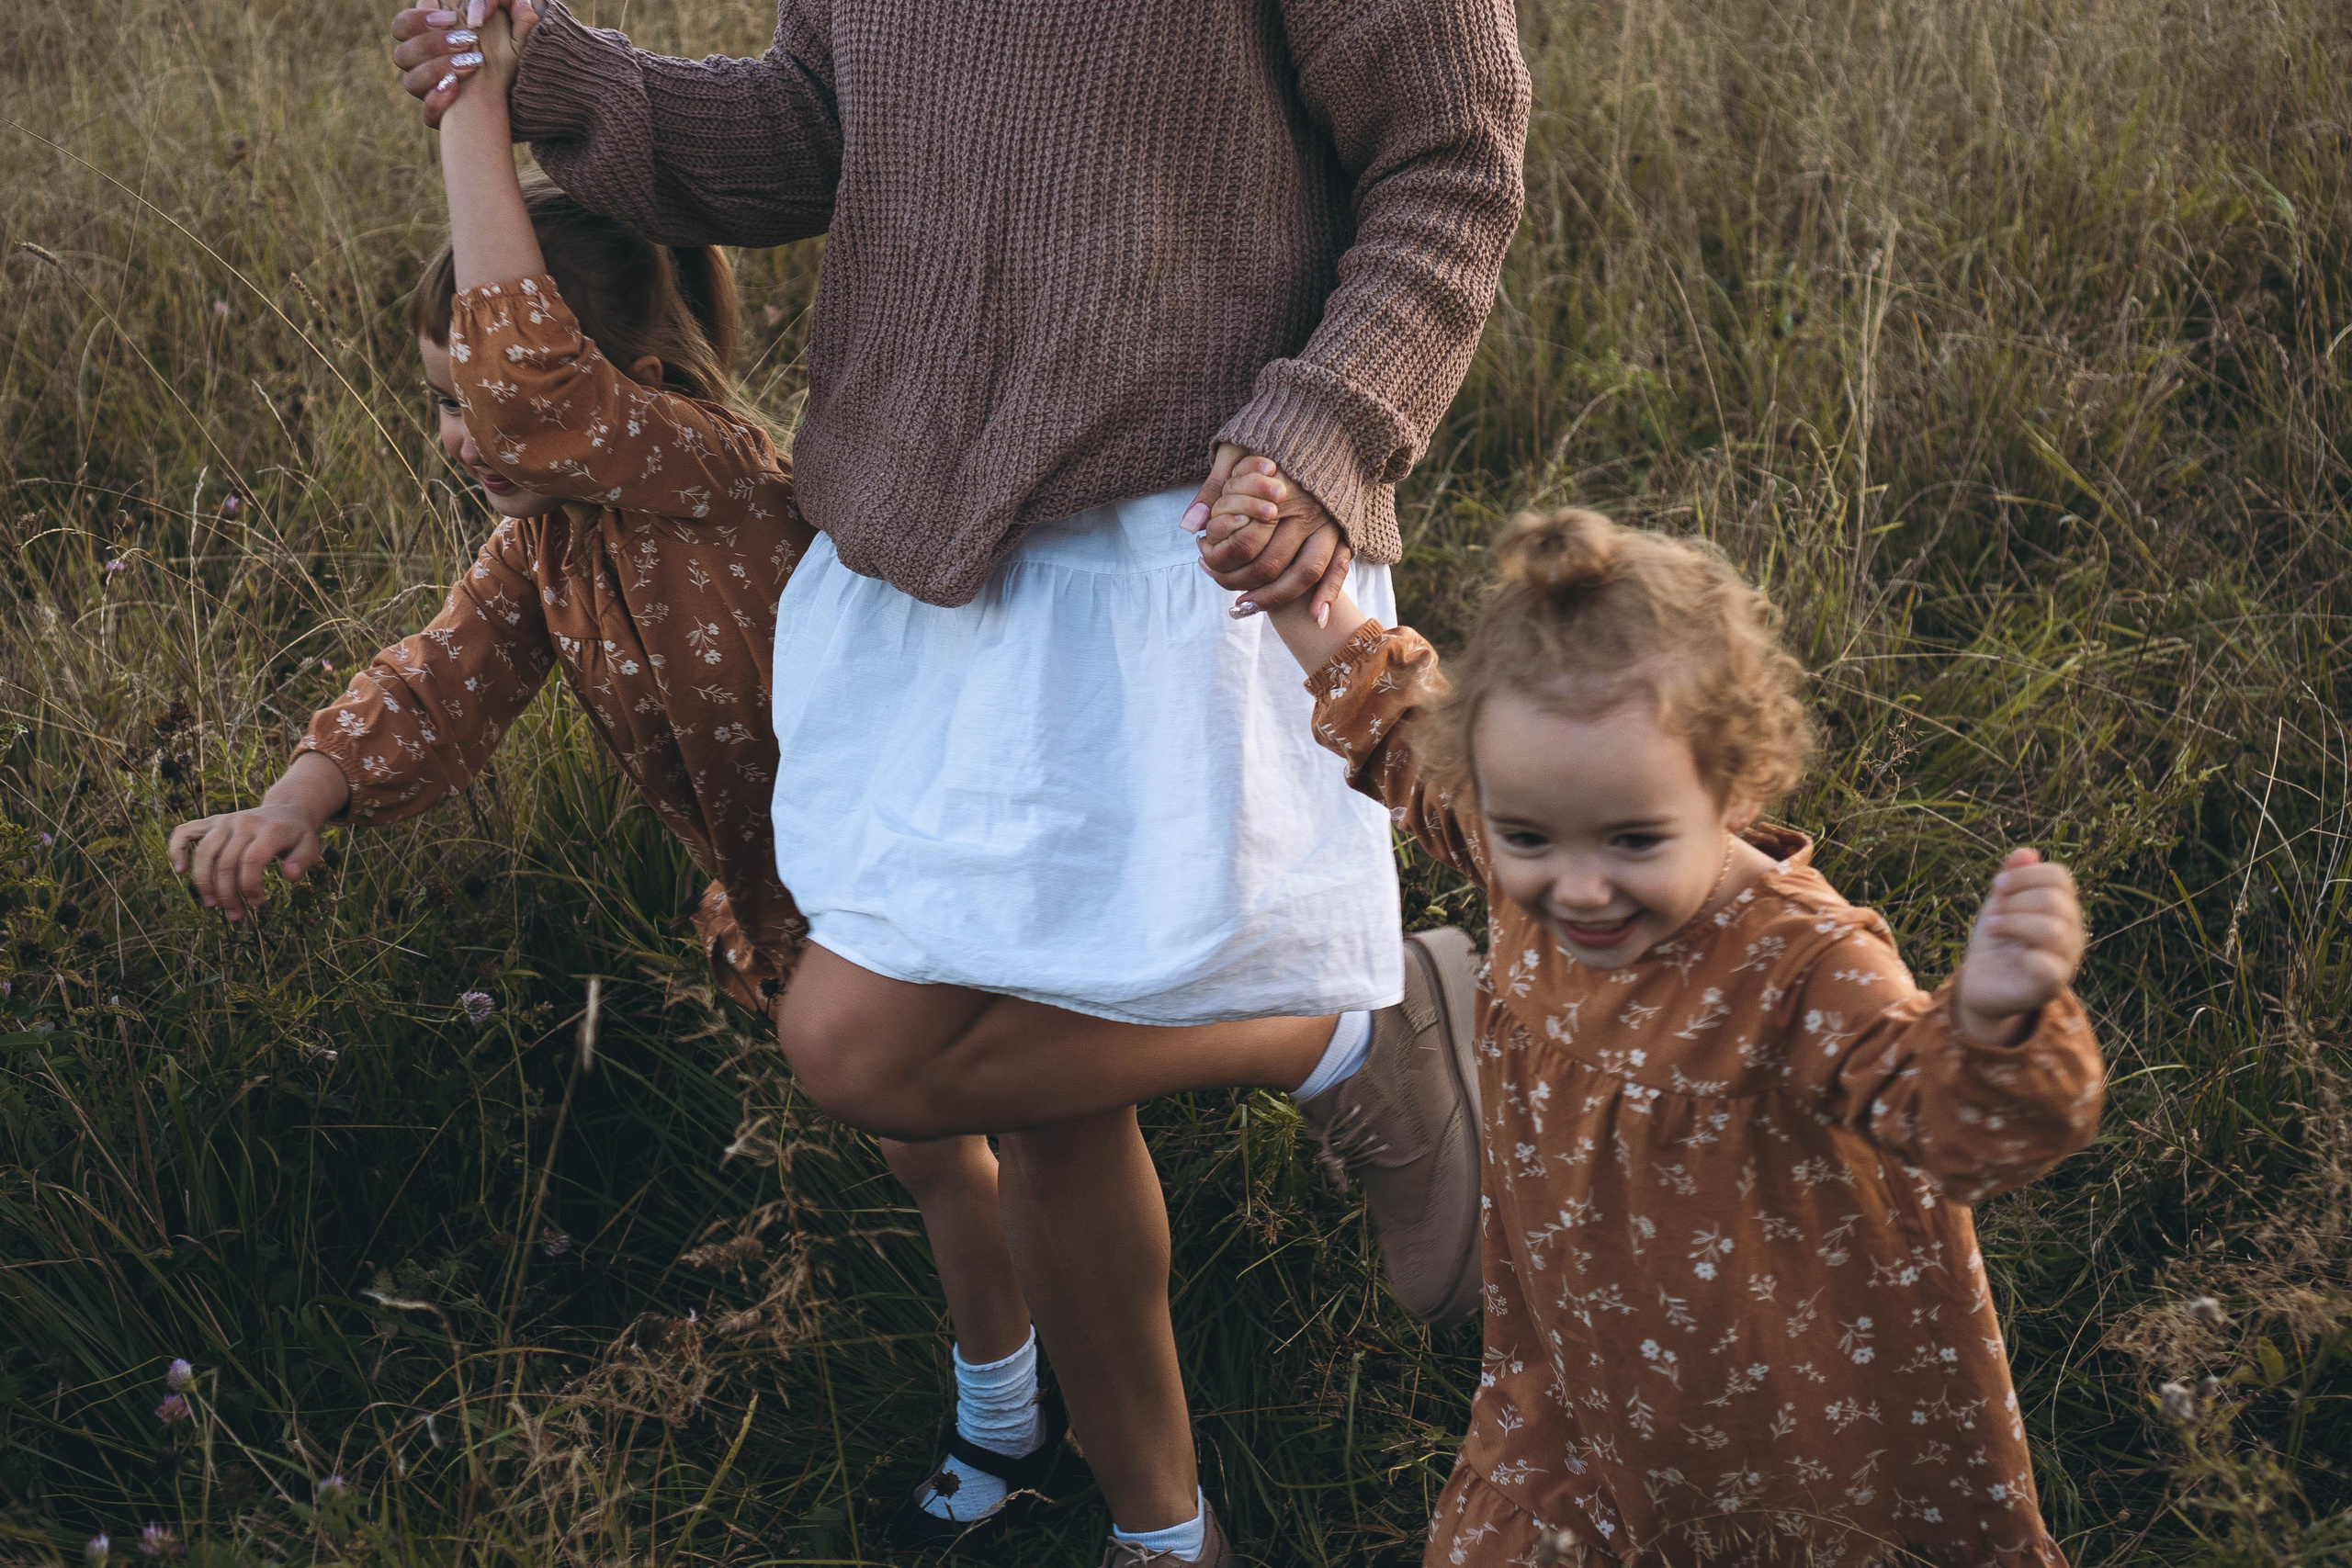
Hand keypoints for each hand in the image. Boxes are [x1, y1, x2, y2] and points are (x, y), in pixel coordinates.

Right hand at [167, 752, 349, 921]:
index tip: (257, 903)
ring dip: (204, 883)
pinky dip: (176, 849)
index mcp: (270, 829)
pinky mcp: (211, 821)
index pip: (252, 860)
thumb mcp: (310, 846)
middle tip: (235, 915)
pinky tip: (180, 870)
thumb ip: (303, 860)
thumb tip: (290, 876)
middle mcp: (244, 822)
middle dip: (228, 894)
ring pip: (204, 853)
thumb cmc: (296, 836)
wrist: (285, 810)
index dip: (250, 886)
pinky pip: (185, 832)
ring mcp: (225, 820)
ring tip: (212, 905)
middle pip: (226, 862)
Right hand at [392, 0, 536, 127]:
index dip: (417, 20)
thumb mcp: (507, 23)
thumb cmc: (508, 48)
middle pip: (402, 54)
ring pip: (411, 83)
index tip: (451, 18)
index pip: (402, 26)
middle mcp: (422, 66)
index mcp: (428, 39)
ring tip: (473, 63)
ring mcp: (429, 92)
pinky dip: (438, 102)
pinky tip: (458, 88)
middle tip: (469, 41)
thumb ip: (492, 3)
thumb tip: (476, 12)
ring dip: (438, 70)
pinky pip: (427, 115)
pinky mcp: (443, 117)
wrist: (524, 87)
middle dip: (433, 44)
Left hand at [1189, 450, 1352, 624]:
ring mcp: (1330, 521)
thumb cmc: (1276, 434)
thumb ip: (1215, 487)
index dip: (1220, 560)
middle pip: (1272, 564)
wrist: (1332, 422)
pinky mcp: (1347, 528)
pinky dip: (1329, 594)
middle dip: (1242, 583)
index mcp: (1278, 492)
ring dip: (1276, 599)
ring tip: (1248, 607)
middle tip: (1221, 590)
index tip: (1202, 562)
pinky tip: (1316, 617)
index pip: (1245, 543)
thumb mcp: (1237, 448)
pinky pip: (1340, 567)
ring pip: (1305, 573)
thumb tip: (1189, 527)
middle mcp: (1307, 510)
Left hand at [1954, 849, 2084, 1046]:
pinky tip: (2012, 953)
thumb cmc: (1997, 941)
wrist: (1983, 984)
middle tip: (1993, 912)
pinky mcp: (2049, 987)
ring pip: (2052, 930)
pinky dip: (2029, 956)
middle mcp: (2071, 932)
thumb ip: (2014, 877)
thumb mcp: (2001, 904)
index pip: (2059, 877)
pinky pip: (2051, 967)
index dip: (2026, 874)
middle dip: (2015, 900)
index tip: (1998, 885)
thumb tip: (2026, 852)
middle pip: (2055, 900)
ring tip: (1992, 927)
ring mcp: (2064, 960)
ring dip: (2014, 922)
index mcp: (2062, 908)